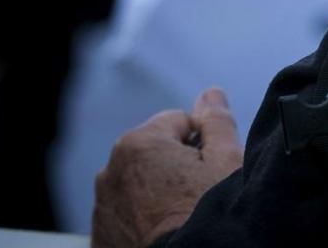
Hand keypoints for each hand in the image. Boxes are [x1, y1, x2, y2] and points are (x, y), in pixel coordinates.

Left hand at [93, 88, 244, 246]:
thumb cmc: (207, 212)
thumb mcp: (226, 160)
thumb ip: (217, 121)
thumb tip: (210, 93)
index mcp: (138, 142)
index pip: (179, 122)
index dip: (202, 142)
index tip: (210, 168)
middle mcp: (110, 170)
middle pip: (156, 152)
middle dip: (177, 166)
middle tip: (198, 193)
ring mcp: (102, 206)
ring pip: (140, 184)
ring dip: (159, 192)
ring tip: (181, 215)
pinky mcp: (101, 236)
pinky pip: (126, 214)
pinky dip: (143, 218)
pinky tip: (164, 230)